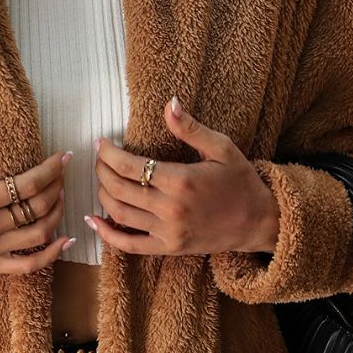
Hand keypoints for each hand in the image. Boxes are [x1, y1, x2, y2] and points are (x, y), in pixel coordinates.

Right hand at [0, 124, 75, 273]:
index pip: (28, 184)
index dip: (51, 169)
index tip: (63, 157)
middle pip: (38, 207)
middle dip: (57, 187)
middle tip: (61, 174)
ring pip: (39, 233)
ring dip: (57, 214)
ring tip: (60, 197)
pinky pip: (28, 266)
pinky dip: (52, 254)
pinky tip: (65, 239)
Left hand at [87, 96, 280, 256]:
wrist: (258, 222)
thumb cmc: (240, 181)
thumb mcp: (222, 148)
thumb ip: (191, 129)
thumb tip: (169, 103)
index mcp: (181, 180)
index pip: (129, 166)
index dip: (108, 153)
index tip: (101, 142)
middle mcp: (170, 208)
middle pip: (119, 189)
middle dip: (101, 171)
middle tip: (99, 159)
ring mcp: (168, 232)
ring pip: (119, 214)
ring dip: (102, 195)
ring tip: (101, 180)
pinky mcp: (168, 248)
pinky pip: (129, 245)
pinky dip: (107, 234)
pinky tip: (94, 220)